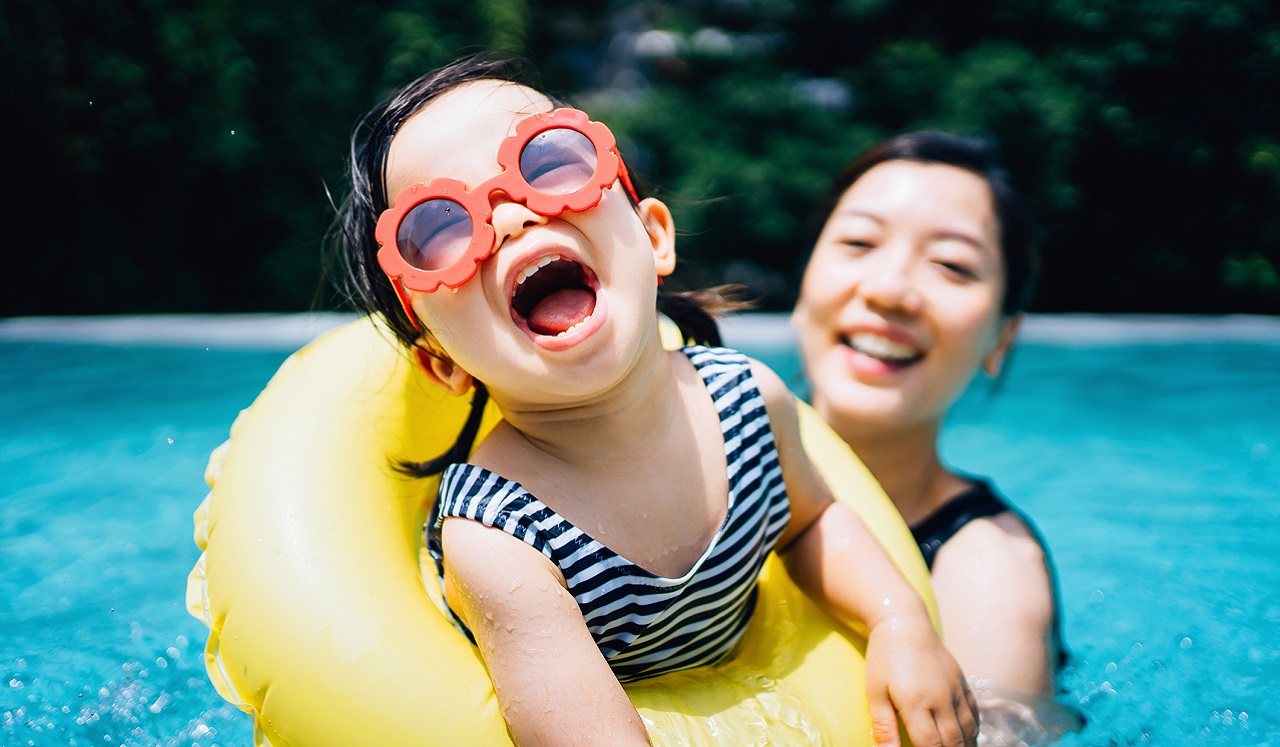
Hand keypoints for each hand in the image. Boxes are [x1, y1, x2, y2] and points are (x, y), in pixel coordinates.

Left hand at [865, 614, 977, 746]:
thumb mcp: (875, 691)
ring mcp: (955, 691)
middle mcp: (941, 699)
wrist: (904, 623)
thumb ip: (883, 725)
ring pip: (968, 731)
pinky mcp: (962, 683)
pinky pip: (975, 714)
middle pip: (953, 742)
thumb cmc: (884, 658)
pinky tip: (967, 740)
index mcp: (916, 702)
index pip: (931, 745)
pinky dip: (973, 732)